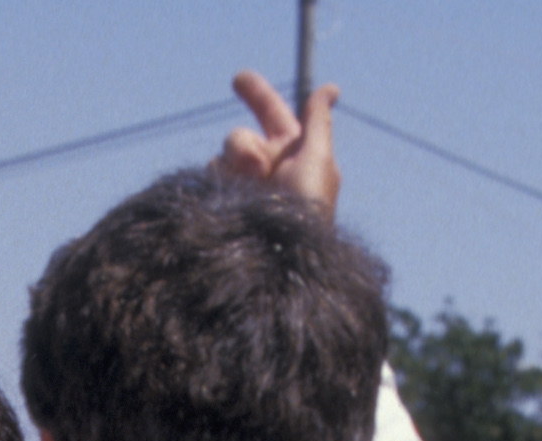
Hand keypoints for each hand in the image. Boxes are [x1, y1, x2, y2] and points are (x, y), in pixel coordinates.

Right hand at [218, 70, 339, 216]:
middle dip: (241, 144)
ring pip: (225, 154)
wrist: (283, 260)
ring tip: (251, 187)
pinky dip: (219, 180)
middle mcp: (268, 166)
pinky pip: (212, 176)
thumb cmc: (308, 210)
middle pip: (242, 135)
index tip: (237, 80)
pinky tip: (231, 196)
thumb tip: (329, 89)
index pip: (274, 113)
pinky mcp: (227, 203)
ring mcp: (244, 186)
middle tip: (251, 165)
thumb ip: (317, 121)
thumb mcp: (318, 159)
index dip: (257, 94)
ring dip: (236, 162)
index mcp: (294, 150)